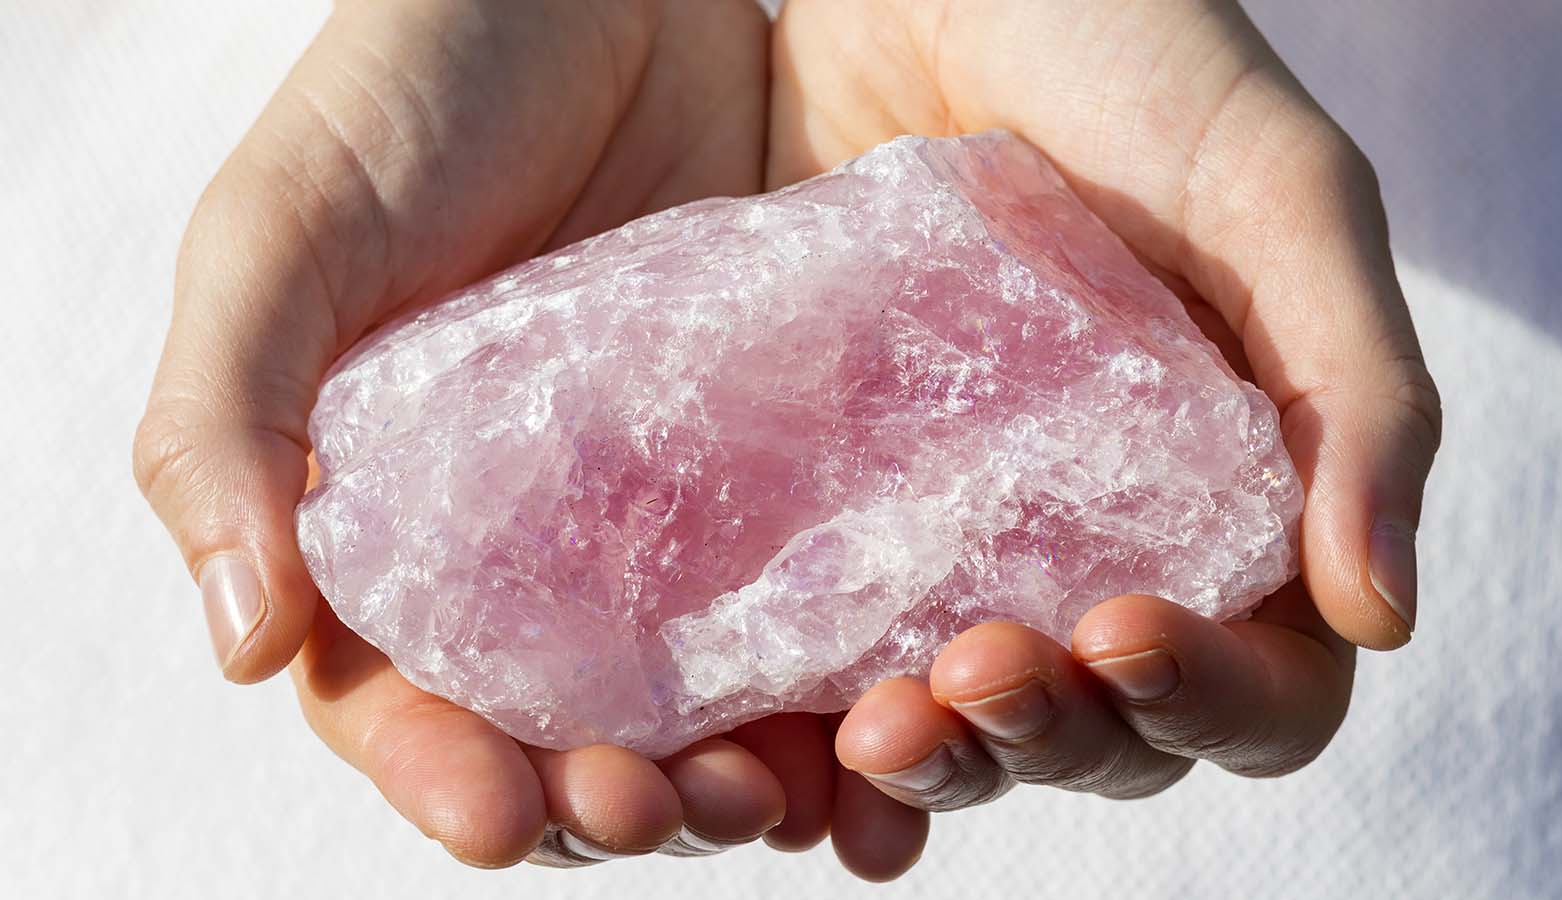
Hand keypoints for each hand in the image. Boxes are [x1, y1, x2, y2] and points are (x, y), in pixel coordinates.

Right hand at [133, 0, 923, 874]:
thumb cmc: (416, 90)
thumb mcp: (285, 238)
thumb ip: (223, 424)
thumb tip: (241, 643)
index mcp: (390, 525)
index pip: (400, 701)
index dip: (442, 775)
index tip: (498, 815)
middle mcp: (533, 547)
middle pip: (567, 730)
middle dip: (611, 801)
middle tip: (668, 808)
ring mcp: (669, 515)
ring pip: (702, 698)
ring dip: (741, 776)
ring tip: (788, 795)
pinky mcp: (784, 467)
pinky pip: (814, 601)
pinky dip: (844, 682)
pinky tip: (881, 717)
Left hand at [767, 0, 1440, 803]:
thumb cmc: (1138, 61)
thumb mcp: (1281, 202)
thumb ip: (1361, 394)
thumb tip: (1381, 614)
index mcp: (1242, 501)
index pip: (1259, 683)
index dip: (1203, 698)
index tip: (1118, 633)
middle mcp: (1109, 540)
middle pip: (1104, 731)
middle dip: (1044, 736)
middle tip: (961, 680)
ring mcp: (971, 531)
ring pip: (970, 717)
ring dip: (933, 754)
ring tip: (866, 726)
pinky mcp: (847, 499)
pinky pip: (838, 641)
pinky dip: (816, 710)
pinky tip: (774, 715)